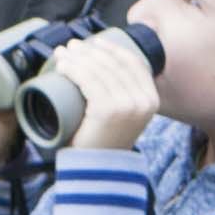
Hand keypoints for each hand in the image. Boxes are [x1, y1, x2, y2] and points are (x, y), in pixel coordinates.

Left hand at [45, 26, 161, 154]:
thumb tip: (106, 66)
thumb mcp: (124, 117)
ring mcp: (128, 105)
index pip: (133, 63)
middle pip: (113, 63)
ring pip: (98, 70)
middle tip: (71, 47)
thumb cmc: (104, 142)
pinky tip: (62, 66)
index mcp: (151, 100)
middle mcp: (143, 101)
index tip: (94, 42)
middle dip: (89, 50)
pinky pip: (88, 80)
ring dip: (77, 57)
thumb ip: (125, 96)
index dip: (112, 48)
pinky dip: (72, 69)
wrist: (97, 172)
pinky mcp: (108, 109)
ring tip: (62, 53)